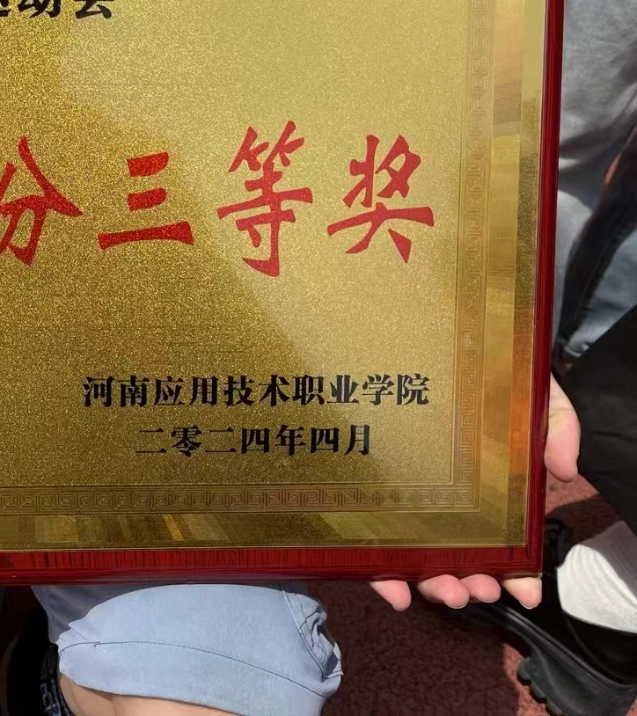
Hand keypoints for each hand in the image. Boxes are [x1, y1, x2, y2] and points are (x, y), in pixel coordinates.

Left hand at [370, 374, 579, 610]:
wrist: (426, 330)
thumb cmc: (483, 367)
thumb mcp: (529, 389)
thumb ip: (555, 423)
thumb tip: (564, 469)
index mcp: (481, 490)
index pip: (500, 543)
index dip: (516, 574)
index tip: (525, 592)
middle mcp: (439, 500)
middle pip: (455, 557)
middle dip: (469, 584)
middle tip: (478, 590)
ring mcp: (398, 499)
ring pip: (413, 558)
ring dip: (431, 585)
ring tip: (447, 592)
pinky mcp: (358, 492)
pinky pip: (364, 542)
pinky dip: (378, 573)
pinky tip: (393, 587)